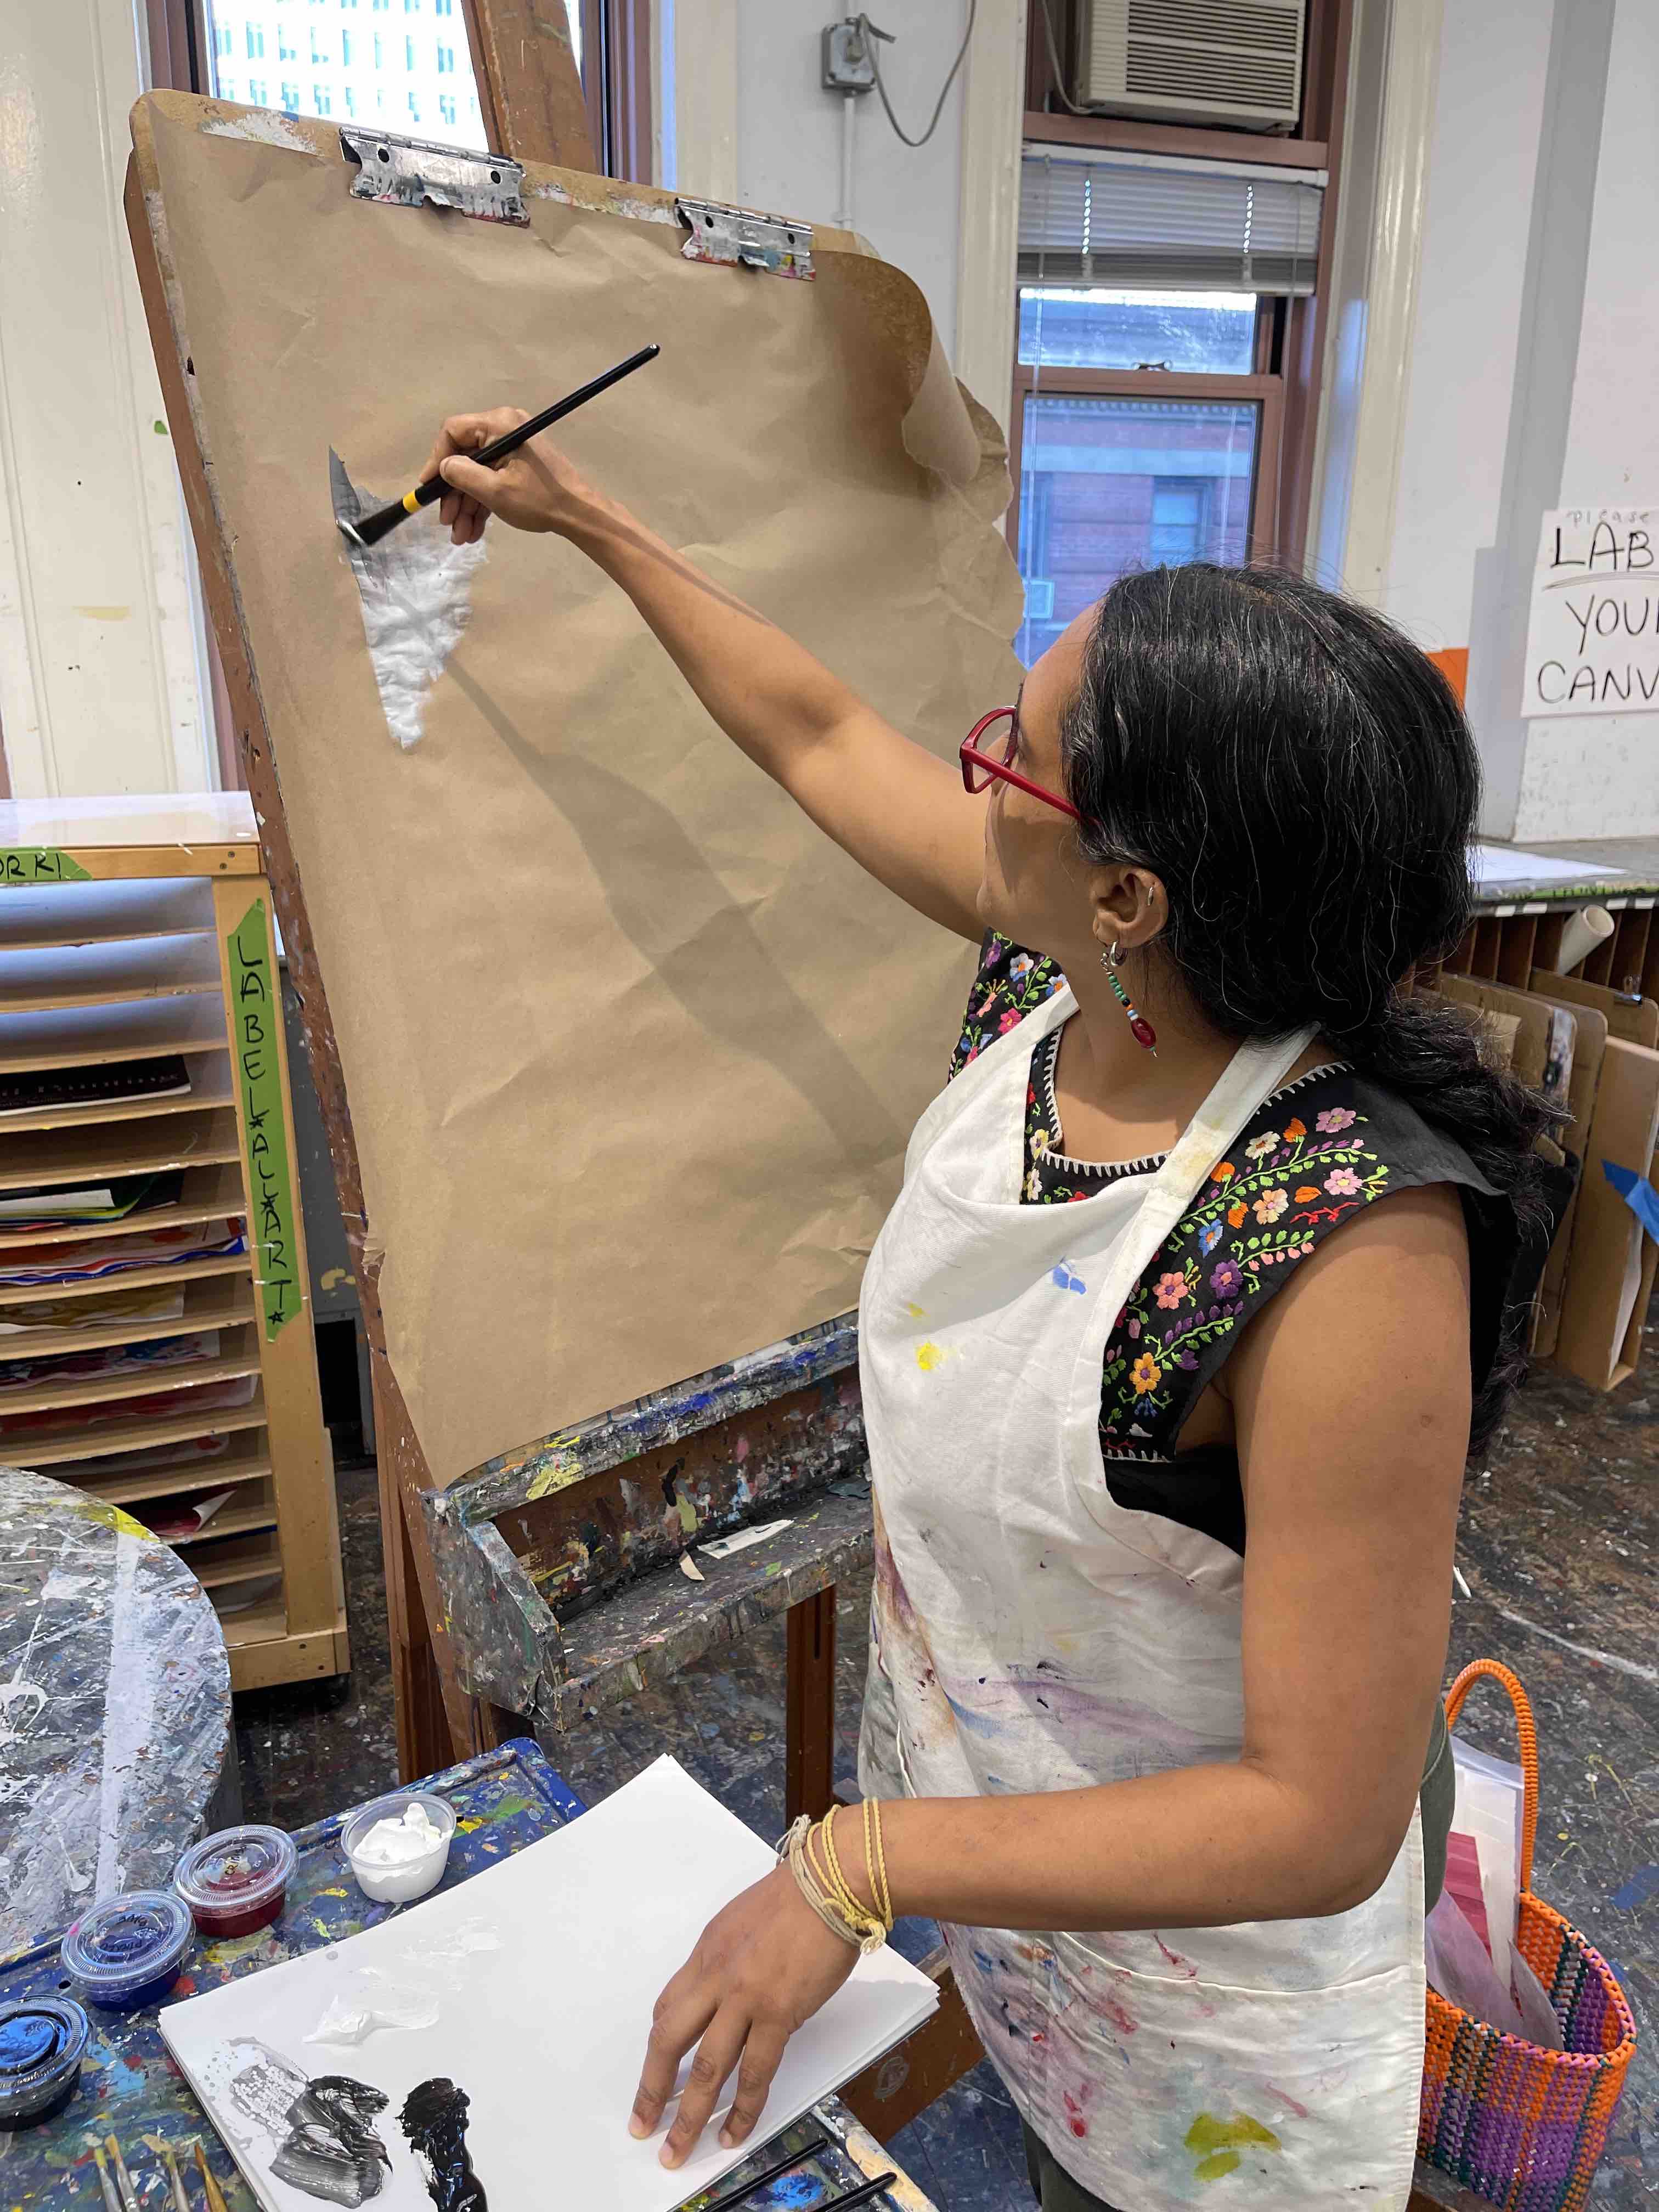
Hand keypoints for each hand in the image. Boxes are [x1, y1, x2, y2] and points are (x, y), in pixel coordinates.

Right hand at [421, 409, 600, 544]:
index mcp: (499, 425)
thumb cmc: (540, 500)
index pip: (453, 432)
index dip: (436, 460)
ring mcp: (512, 448)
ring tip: (460, 537)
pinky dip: (482, 503)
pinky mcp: (519, 465)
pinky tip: (474, 531)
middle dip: (454, 494)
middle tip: (446, 522)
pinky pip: (492, 479)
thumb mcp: (495, 490)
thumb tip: (443, 468)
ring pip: (477, 474)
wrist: (580, 514)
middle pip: (464, 457)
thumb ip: (462, 475)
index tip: (428, 487)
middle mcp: (504, 429)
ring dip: (466, 506)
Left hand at [630, 1862, 857, 2167]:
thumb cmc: (796, 1894)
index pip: (668, 2007)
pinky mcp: (778, 2013)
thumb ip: (730, 1957)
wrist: (829, 1881)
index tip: (656, 2071)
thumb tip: (729, 1989)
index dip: (659, 2045)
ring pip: (706, 2068)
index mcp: (706, 1952)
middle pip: (669, 2042)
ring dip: (689, 2114)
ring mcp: (744, 1998)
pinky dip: (743, 2109)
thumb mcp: (742, 1919)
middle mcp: (715, 1977)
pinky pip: (756, 2073)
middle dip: (652, 2089)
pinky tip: (734, 2132)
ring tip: (677, 2148)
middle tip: (642, 2122)